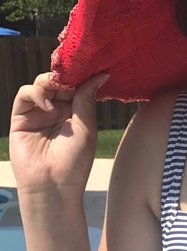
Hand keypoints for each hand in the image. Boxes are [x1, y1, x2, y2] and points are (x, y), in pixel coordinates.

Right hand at [10, 72, 108, 199]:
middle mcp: (58, 110)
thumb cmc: (75, 159)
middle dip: (65, 75)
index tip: (91, 66)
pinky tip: (46, 103)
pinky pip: (25, 95)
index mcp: (77, 111)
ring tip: (58, 89)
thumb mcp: (86, 125)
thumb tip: (102, 74)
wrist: (53, 184)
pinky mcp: (21, 118)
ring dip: (49, 81)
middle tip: (72, 75)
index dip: (82, 75)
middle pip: (59, 81)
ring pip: (41, 84)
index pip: (78, 85)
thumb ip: (87, 98)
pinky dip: (35, 92)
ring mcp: (39, 113)